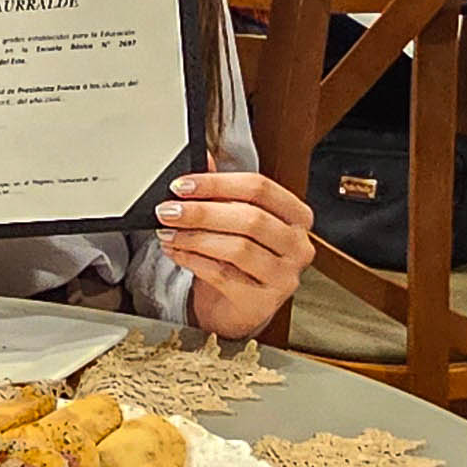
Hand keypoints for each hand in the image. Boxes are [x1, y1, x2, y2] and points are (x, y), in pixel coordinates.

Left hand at [154, 170, 316, 339]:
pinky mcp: (263, 302)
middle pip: (250, 218)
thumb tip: (204, 158)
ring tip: (168, 232)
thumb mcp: (232, 222)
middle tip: (169, 210)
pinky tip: (176, 251)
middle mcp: (298, 246)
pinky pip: (224, 275)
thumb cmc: (239, 263)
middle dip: (202, 212)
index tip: (183, 185)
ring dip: (195, 237)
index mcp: (296, 217)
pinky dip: (194, 260)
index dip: (218, 183)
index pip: (260, 189)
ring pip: (237, 248)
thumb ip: (222, 191)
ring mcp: (284, 277)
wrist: (234, 308)